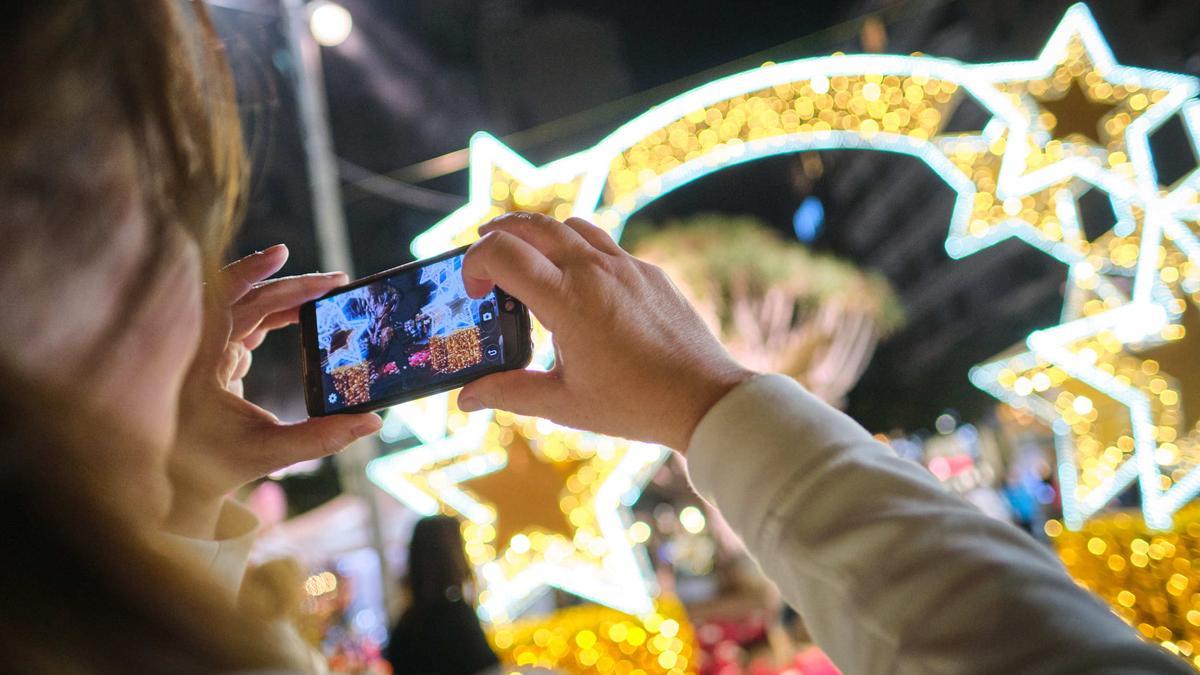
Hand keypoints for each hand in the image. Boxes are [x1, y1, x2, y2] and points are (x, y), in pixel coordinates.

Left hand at [168, 245, 381, 537]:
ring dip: (289, 298)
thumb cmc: (213, 466)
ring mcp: (208, 348)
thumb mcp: (269, 453)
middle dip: (294, 286)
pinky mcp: (218, 356)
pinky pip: (250, 322)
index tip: (282, 252)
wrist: (179, 481)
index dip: (251, 271)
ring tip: (329, 293)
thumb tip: (371, 421)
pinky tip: (306, 315)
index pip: (224, 302)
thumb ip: (321, 438)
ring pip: (251, 307)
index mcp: (200, 361)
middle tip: (337, 282)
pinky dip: (278, 315)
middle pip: (248, 299)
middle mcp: (200, 347)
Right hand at [457, 213, 753, 450]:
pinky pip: (605, 245)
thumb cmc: (633, 403)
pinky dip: (578, 251)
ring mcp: (626, 266)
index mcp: (567, 299)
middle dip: (498, 233)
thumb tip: (467, 397)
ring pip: (571, 225)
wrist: (704, 398)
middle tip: (485, 261)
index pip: (502, 252)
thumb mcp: (563, 403)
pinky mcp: (649, 272)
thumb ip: (509, 392)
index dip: (475, 263)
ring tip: (528, 265)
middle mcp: (594, 270)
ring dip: (540, 236)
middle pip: (532, 224)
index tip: (476, 292)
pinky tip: (578, 285)